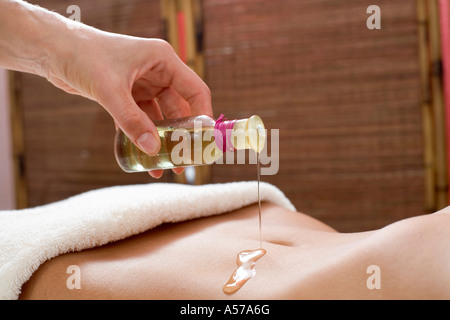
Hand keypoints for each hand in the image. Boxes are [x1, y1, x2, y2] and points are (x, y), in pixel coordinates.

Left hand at [46, 30, 211, 177]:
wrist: (52, 50)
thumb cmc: (84, 56)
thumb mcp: (111, 90)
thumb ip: (131, 120)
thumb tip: (152, 149)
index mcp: (163, 61)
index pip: (194, 91)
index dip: (202, 116)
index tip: (204, 141)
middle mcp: (157, 72)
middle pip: (178, 109)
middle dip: (180, 136)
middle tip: (183, 161)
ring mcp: (142, 84)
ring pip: (158, 117)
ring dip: (159, 141)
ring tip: (162, 166)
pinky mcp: (126, 95)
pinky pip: (139, 120)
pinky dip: (140, 136)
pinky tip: (141, 157)